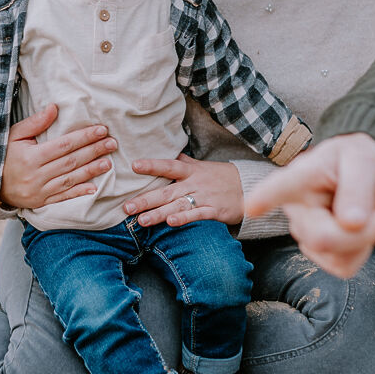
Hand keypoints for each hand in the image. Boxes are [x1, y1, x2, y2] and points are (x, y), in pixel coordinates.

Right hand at [0, 104, 117, 209]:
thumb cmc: (2, 154)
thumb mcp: (13, 135)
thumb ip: (35, 122)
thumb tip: (55, 108)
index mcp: (31, 156)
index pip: (64, 144)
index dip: (84, 137)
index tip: (101, 130)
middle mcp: (37, 175)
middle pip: (71, 161)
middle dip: (94, 151)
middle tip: (112, 144)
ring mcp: (39, 190)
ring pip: (70, 179)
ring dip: (91, 171)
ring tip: (108, 162)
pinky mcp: (41, 201)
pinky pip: (63, 197)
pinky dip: (79, 193)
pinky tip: (94, 188)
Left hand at [123, 154, 242, 226]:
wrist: (248, 188)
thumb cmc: (220, 177)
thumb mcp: (201, 166)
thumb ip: (182, 162)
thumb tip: (165, 150)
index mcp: (190, 171)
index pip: (168, 166)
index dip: (152, 165)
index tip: (134, 166)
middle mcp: (194, 184)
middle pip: (167, 192)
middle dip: (146, 199)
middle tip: (126, 207)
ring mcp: (204, 197)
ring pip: (177, 206)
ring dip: (158, 213)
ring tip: (141, 221)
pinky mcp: (214, 211)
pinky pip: (197, 215)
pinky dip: (184, 219)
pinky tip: (170, 223)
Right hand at [243, 133, 374, 278]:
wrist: (360, 173)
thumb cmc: (356, 160)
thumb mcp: (364, 160)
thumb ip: (358, 186)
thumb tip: (351, 223)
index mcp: (300, 178)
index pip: (281, 188)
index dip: (265, 198)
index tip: (251, 206)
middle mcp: (294, 207)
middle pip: (322, 238)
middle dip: (362, 233)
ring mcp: (303, 232)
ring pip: (336, 258)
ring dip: (365, 241)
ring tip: (367, 214)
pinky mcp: (317, 251)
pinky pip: (344, 267)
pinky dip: (362, 252)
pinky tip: (361, 231)